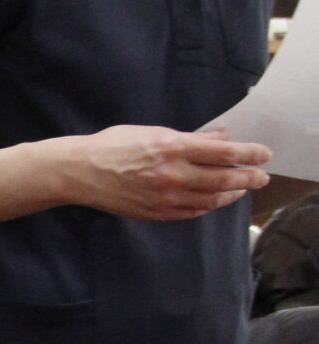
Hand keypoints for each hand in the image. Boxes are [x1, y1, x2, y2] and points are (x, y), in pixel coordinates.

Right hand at [47, 126, 270, 221]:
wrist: (79, 172)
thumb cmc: (113, 145)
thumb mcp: (153, 131)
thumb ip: (189, 138)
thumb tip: (219, 137)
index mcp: (173, 147)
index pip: (223, 152)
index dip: (249, 153)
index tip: (265, 154)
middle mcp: (172, 174)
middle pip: (223, 178)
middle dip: (248, 177)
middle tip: (261, 177)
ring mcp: (164, 197)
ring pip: (209, 199)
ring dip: (230, 194)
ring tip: (240, 189)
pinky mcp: (154, 212)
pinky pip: (190, 212)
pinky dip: (207, 206)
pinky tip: (214, 200)